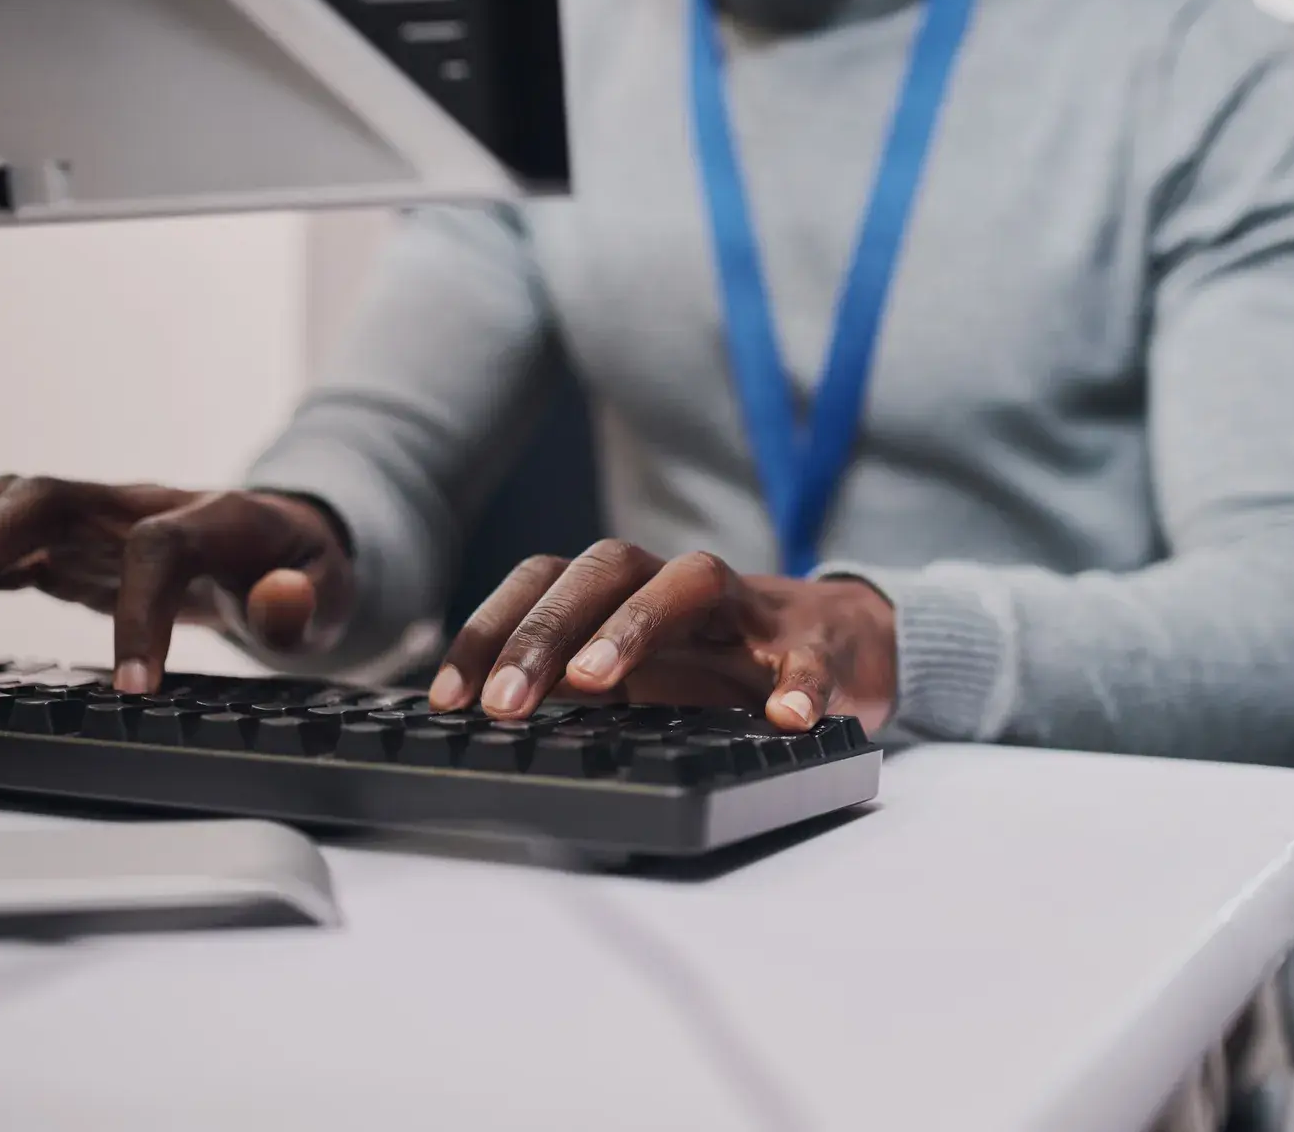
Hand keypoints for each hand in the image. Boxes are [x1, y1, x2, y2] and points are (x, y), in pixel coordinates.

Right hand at [0, 476, 353, 692]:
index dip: (141, 615)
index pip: (159, 549)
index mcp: (214, 516)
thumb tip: (281, 598)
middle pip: (42, 499)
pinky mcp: (71, 549)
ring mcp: (99, 522)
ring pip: (2, 514)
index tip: (133, 689)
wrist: (291, 543)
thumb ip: (304, 602)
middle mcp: (141, 505)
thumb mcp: (332, 592)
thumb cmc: (306, 571)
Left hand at [428, 540, 897, 732]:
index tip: (450, 697)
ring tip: (596, 683)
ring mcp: (752, 610)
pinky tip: (787, 717)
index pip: (547, 580)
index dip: (493, 630)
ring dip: (637, 625)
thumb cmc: (725, 663)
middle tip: (504, 703)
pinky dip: (800, 682)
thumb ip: (578, 687)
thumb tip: (487, 725)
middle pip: (609, 567)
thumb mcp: (644, 674)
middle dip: (547, 631)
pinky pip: (810, 655)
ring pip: (695, 581)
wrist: (843, 645)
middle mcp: (684, 587)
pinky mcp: (818, 645)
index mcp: (631, 594)